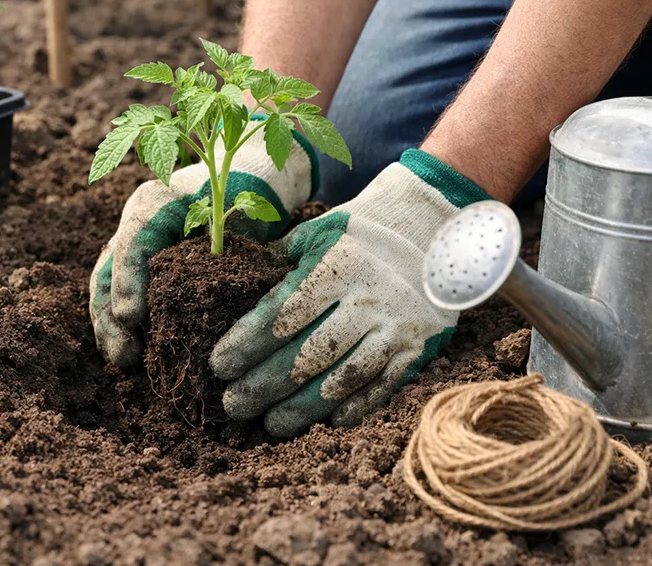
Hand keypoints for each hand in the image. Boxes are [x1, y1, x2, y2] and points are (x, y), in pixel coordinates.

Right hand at [90, 124, 316, 366]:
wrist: (246, 177)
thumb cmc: (248, 193)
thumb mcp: (242, 213)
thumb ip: (222, 249)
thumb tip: (218, 304)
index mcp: (157, 201)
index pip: (132, 241)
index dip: (128, 280)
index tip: (133, 317)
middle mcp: (136, 220)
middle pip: (107, 267)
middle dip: (110, 314)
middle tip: (124, 354)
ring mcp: (133, 240)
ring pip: (105, 283)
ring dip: (109, 324)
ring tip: (122, 360)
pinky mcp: (141, 261)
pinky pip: (119, 292)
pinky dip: (120, 322)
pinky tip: (129, 354)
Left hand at [211, 149, 489, 436]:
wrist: (433, 226)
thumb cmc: (361, 230)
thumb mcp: (318, 230)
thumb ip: (280, 258)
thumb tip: (235, 277)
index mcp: (335, 268)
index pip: (282, 314)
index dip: (247, 343)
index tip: (219, 365)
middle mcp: (366, 300)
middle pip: (307, 354)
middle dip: (265, 384)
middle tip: (233, 405)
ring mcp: (394, 328)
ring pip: (343, 378)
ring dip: (303, 406)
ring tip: (271, 425)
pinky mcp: (417, 347)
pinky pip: (384, 386)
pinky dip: (356, 407)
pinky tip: (327, 422)